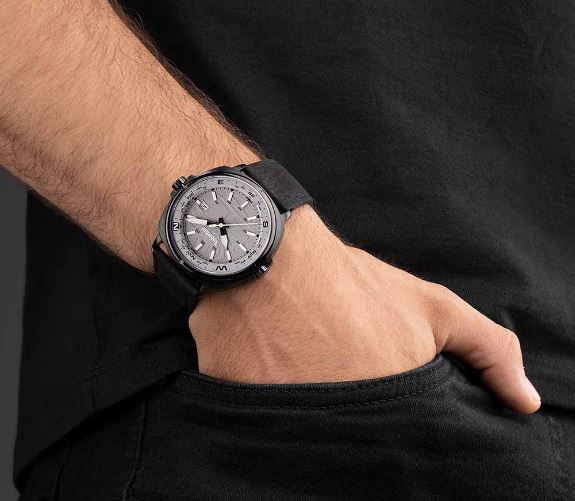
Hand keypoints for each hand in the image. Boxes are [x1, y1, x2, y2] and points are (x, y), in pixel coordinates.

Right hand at [189, 206, 540, 413]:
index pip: (399, 442)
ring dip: (310, 407)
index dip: (391, 418)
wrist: (268, 253)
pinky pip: (262, 419)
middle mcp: (339, 416)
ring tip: (304, 363)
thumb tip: (526, 402)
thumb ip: (487, 351)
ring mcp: (287, 411)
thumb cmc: (350, 281)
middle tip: (339, 372)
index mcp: (388, 401)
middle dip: (354, 413)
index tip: (377, 394)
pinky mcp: (240, 402)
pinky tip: (270, 365)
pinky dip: (268, 399)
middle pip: (354, 439)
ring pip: (308, 433)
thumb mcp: (433, 308)